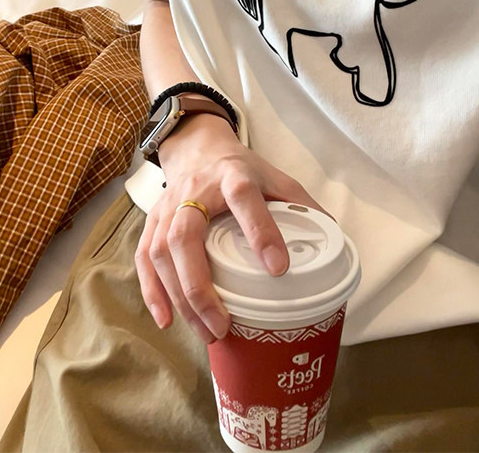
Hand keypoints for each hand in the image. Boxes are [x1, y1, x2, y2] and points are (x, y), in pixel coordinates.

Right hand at [134, 112, 327, 344]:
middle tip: (222, 324)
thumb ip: (301, 206)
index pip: (244, 199)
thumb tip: (333, 241)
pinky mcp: (153, 221)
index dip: (260, 230)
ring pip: (162, 251)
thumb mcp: (276, 177)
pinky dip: (152, 291)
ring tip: (205, 331)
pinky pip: (145, 257)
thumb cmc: (241, 169)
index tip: (278, 268)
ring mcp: (169, 206)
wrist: (198, 148)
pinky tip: (167, 319)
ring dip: (179, 296)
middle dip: (201, 285)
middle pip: (187, 235)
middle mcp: (196, 191)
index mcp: (233, 177)